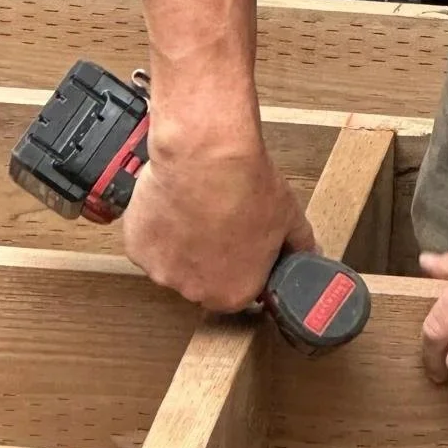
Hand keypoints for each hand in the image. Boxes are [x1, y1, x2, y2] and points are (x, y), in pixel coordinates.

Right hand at [122, 131, 314, 312]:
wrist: (206, 154)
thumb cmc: (245, 185)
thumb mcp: (289, 218)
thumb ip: (300, 245)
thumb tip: (310, 253)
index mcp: (234, 293)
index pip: (240, 293)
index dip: (243, 270)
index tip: (243, 251)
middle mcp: (195, 290)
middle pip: (203, 282)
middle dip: (212, 258)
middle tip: (220, 225)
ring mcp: (161, 271)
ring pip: (174, 262)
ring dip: (183, 244)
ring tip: (197, 211)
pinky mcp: (136, 248)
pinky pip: (149, 244)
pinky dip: (158, 229)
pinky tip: (175, 206)